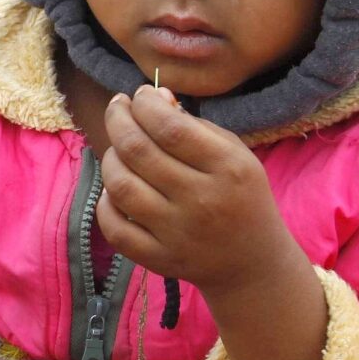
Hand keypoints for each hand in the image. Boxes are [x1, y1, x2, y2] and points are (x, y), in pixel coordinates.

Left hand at [97, 86, 292, 297]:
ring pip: (121, 185)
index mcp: (228, 168)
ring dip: (110, 157)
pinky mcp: (159, 259)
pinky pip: (115, 228)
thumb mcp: (236, 155)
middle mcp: (202, 200)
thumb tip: (154, 97)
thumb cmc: (241, 197)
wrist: (252, 264)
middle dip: (118, 119)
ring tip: (118, 147)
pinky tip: (115, 189)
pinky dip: (106, 204)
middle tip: (117, 108)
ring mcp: (178, 233)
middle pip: (138, 150)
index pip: (170, 128)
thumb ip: (196, 125)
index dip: (145, 104)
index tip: (140, 95)